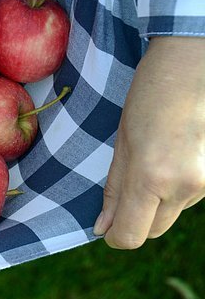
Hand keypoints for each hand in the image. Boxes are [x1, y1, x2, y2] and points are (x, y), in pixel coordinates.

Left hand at [93, 36, 204, 248]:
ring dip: (159, 199)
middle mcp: (185, 186)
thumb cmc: (151, 96)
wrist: (195, 62)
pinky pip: (191, 197)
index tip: (107, 227)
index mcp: (152, 177)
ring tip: (157, 157)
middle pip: (153, 230)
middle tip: (128, 187)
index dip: (115, 236)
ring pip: (173, 213)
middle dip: (136, 219)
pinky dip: (178, 187)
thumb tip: (103, 228)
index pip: (131, 235)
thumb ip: (114, 189)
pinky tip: (175, 155)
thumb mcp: (122, 141)